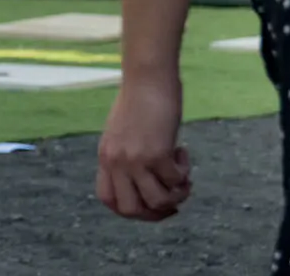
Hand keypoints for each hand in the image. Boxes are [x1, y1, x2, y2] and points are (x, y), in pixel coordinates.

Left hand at [97, 73, 190, 221]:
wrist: (147, 77)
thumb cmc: (138, 100)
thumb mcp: (121, 134)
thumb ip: (126, 158)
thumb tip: (146, 184)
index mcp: (105, 156)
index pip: (107, 199)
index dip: (130, 210)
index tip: (150, 205)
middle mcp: (116, 161)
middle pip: (130, 210)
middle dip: (156, 213)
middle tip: (173, 200)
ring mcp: (135, 159)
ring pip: (157, 202)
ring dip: (176, 195)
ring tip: (183, 176)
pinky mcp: (157, 153)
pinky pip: (175, 182)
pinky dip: (184, 173)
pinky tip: (183, 152)